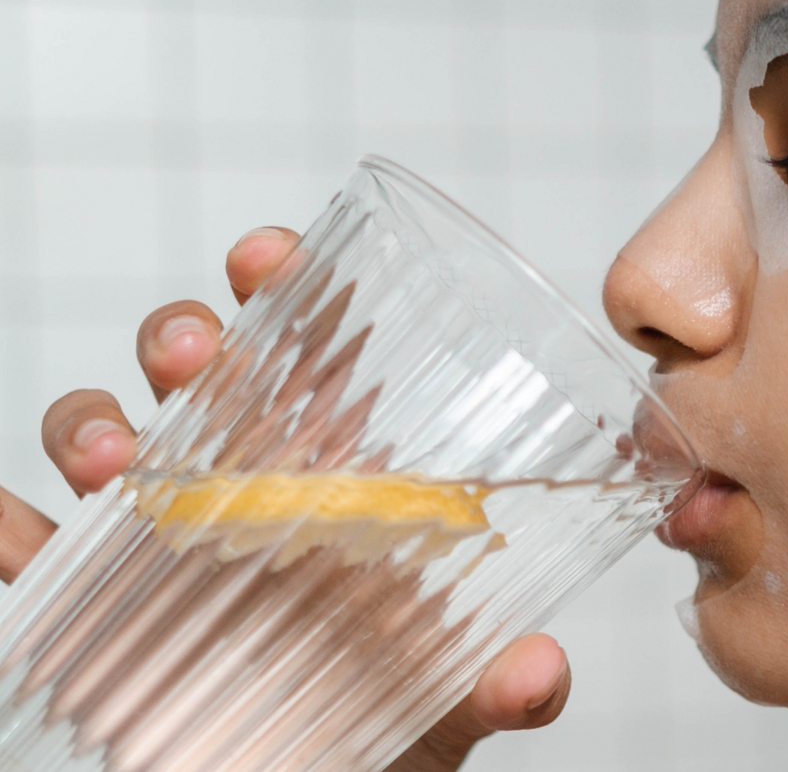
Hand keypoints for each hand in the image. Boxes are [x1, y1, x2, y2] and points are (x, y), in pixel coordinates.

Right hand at [33, 227, 569, 771]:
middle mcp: (239, 488)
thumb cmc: (385, 722)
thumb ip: (495, 687)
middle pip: (196, 373)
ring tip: (108, 458)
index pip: (307, 354)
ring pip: (102, 436)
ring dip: (89, 421)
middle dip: (183, 336)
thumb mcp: (448, 703)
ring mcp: (157, 541)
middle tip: (198, 354)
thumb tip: (539, 672)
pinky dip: (6, 526)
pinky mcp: (90, 607)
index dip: (281, 288)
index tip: (267, 258)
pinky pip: (27, 553)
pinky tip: (8, 521)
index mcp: (333, 476)